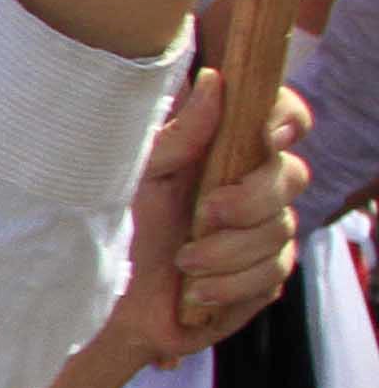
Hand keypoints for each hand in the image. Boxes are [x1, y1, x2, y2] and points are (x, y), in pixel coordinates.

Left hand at [109, 67, 306, 364]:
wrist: (96, 303)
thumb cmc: (104, 229)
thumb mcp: (131, 177)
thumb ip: (175, 136)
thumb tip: (213, 83)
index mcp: (217, 150)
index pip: (279, 117)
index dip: (286, 119)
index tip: (268, 137)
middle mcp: (245, 184)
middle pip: (292, 175)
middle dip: (250, 199)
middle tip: (204, 215)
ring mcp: (258, 231)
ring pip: (282, 229)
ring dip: (227, 251)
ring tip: (181, 261)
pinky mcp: (260, 277)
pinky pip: (274, 274)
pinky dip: (230, 285)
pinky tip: (194, 292)